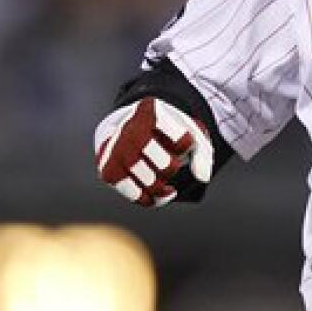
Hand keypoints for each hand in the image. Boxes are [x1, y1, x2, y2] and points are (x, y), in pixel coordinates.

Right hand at [94, 97, 214, 206]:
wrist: (126, 128)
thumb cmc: (162, 131)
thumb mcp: (186, 130)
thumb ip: (203, 152)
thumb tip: (203, 177)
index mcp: (150, 111)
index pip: (183, 141)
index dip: (186, 145)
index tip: (180, 140)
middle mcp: (129, 130)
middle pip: (166, 166)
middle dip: (171, 169)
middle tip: (169, 163)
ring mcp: (116, 151)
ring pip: (151, 183)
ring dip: (162, 187)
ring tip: (164, 182)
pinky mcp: (108, 172)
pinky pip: (135, 196)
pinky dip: (149, 199)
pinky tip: (156, 193)